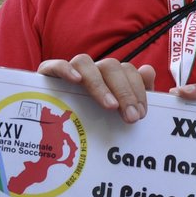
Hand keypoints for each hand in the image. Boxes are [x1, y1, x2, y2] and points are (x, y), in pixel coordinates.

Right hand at [38, 55, 155, 123]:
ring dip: (99, 84)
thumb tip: (148, 70)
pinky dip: (67, 69)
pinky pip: (56, 65)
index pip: (127, 70)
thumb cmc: (91, 122)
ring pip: (85, 62)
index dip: (137, 89)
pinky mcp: (47, 75)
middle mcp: (91, 70)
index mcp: (108, 76)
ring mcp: (69, 71)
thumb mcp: (116, 113)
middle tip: (130, 117)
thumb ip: (136, 94)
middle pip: (110, 66)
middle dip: (124, 91)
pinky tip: (76, 81)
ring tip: (109, 106)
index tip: (140, 114)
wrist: (51, 134)